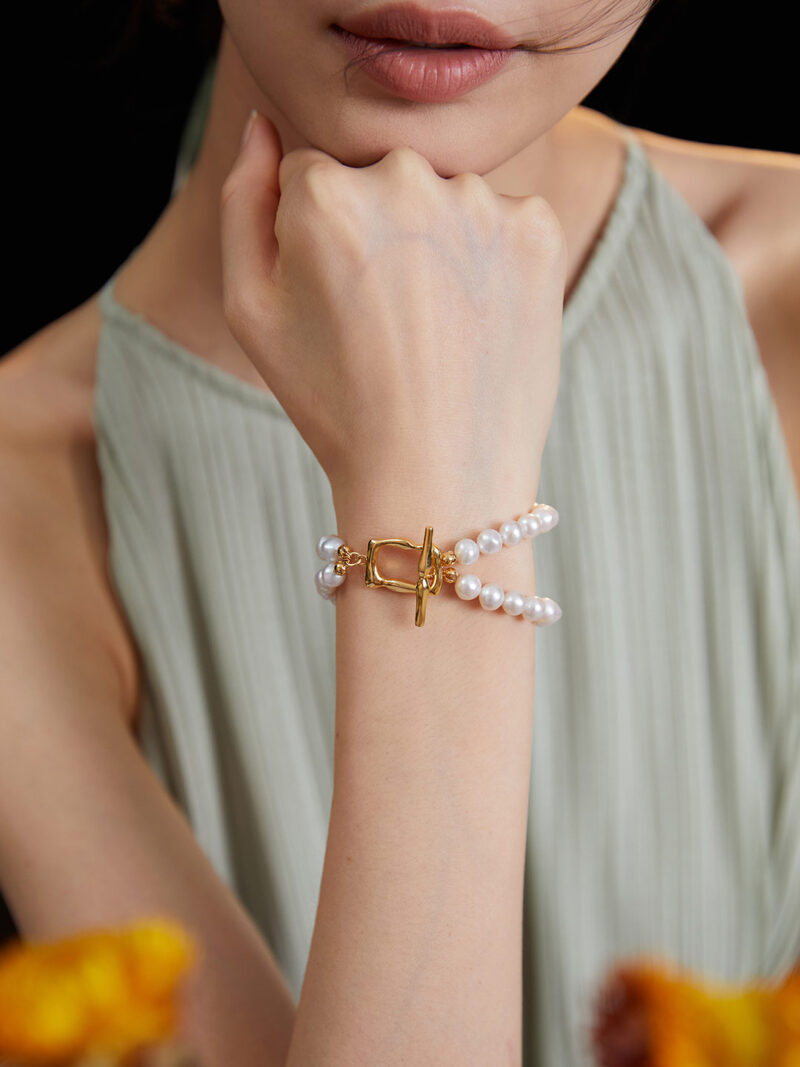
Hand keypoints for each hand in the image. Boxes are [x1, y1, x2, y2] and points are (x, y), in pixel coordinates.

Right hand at [219, 112, 565, 505]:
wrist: (436, 475)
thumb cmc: (334, 402)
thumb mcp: (251, 310)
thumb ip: (243, 200)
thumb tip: (262, 125)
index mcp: (325, 192)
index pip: (314, 176)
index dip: (320, 243)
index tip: (338, 304)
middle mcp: (405, 178)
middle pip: (380, 178)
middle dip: (377, 231)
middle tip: (387, 322)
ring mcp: (480, 201)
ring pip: (444, 197)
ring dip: (437, 242)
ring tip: (434, 329)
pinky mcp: (537, 230)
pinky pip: (502, 220)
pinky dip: (490, 259)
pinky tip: (476, 320)